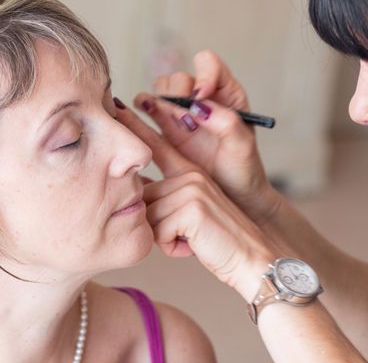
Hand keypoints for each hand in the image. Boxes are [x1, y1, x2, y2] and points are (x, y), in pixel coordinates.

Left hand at [115, 99, 278, 300]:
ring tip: (192, 239)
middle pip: (143, 197)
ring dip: (165, 238)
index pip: (154, 145)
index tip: (116, 106)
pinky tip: (193, 246)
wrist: (252, 260)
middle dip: (157, 225)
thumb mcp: (187, 213)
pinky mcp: (191, 207)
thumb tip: (133, 195)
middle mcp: (190, 174)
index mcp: (189, 171)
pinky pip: (158, 233)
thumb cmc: (216, 242)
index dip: (134, 126)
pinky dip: (171, 247)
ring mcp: (191, 187)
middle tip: (187, 234)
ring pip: (148, 217)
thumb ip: (163, 198)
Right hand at [134, 49, 281, 224]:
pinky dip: (140, 109)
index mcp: (226, 93)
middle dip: (177, 95)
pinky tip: (138, 118)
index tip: (200, 97)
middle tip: (184, 122)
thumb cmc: (243, 171)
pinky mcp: (165, 129)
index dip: (202, 75)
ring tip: (164, 121)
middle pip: (179, 78)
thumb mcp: (243, 146)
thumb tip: (198, 106)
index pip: (208, 64)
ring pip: (160, 90)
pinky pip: (146, 109)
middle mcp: (202, 99)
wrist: (231, 198)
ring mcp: (181, 113)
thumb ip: (226, 122)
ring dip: (157, 100)